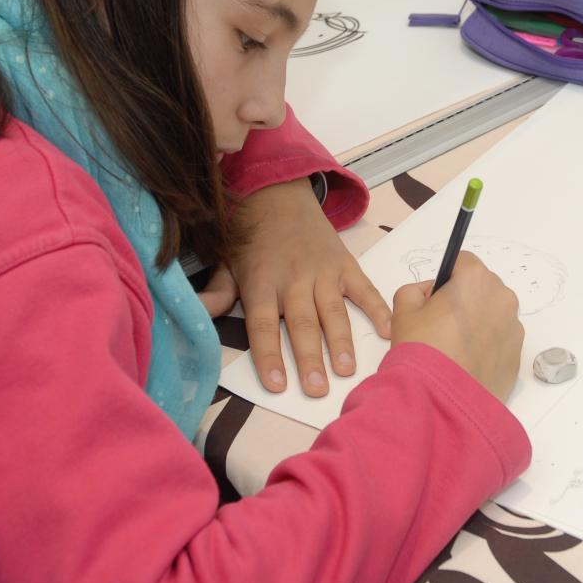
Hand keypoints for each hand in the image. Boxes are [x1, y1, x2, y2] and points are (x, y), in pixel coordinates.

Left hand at [223, 178, 391, 396]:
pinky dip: (378, 309)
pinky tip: (388, 330)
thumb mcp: (226, 262)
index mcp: (261, 282)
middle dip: (310, 358)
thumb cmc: (249, 237)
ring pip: (333, 311)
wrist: (277, 193)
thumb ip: (217, 293)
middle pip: (302, 324)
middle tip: (318, 389)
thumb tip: (194, 317)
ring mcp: (322, 272)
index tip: (278, 385)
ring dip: (341, 342)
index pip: (263, 326)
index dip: (270, 356)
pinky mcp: (345, 264)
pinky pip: (364, 289)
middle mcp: (292, 279)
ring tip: (347, 370)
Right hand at [391, 252, 523, 401]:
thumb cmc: (422, 349)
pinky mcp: (517, 354)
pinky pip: (501, 340)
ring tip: (455, 347)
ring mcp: (514, 327)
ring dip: (479, 322)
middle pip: (483, 287)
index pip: (463, 262)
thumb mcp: (403, 310)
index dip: (447, 278)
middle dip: (466, 299)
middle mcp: (502, 297)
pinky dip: (487, 346)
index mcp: (476, 279)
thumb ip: (415, 291)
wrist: (440, 398)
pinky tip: (466, 362)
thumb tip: (430, 294)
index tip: (437, 297)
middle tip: (442, 324)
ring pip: (494, 314)